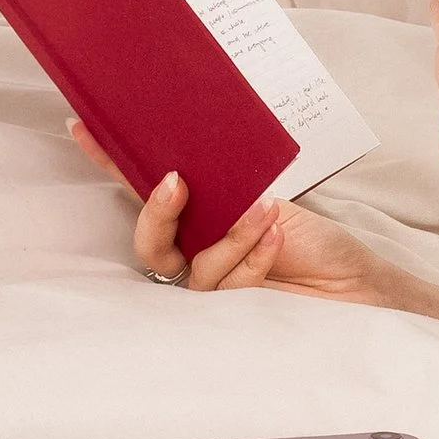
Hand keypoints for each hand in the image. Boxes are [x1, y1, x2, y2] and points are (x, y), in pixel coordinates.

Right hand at [67, 124, 389, 300]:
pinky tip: (276, 236)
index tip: (83, 125)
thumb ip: (231, 186)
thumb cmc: (314, 241)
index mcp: (200, 217)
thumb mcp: (270, 197)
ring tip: (267, 210)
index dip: (112, 161)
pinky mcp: (235, 313)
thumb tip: (196, 151)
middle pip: (151, 243)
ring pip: (195, 265)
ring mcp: (214, 285)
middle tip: (178, 182)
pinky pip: (228, 283)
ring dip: (232, 234)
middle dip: (158, 212)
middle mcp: (197, 251)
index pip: (145, 189)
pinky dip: (253, 255)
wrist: (355, 283)